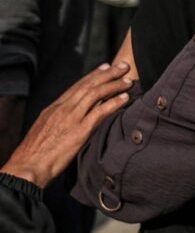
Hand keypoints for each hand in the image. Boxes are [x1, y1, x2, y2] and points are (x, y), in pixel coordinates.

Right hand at [0, 63, 132, 187]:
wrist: (27, 167)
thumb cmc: (35, 154)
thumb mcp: (44, 129)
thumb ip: (58, 120)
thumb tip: (70, 118)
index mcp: (54, 107)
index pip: (77, 86)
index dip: (93, 75)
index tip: (105, 67)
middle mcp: (63, 108)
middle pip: (89, 85)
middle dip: (108, 74)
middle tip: (122, 66)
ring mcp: (72, 118)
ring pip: (96, 94)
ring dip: (114, 85)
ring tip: (128, 81)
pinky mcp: (80, 131)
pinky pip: (100, 112)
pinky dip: (114, 103)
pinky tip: (125, 98)